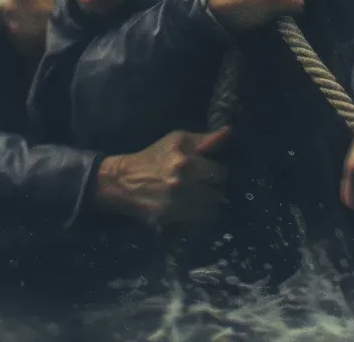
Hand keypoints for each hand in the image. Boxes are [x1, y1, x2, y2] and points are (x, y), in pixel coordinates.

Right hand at [95, 126, 230, 227]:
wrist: (125, 181)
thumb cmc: (155, 156)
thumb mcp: (179, 140)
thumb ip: (205, 139)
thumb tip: (229, 131)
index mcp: (187, 160)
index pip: (220, 173)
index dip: (217, 173)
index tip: (210, 173)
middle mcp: (183, 182)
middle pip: (218, 194)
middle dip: (214, 191)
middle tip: (206, 187)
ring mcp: (176, 203)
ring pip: (211, 211)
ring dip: (209, 206)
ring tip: (201, 200)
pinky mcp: (170, 218)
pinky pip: (197, 223)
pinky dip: (198, 218)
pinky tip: (192, 211)